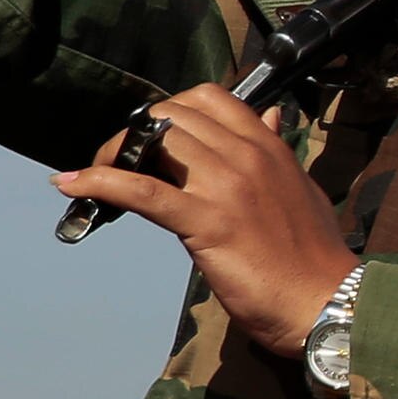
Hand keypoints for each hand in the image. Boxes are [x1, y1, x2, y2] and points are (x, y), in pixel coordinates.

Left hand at [55, 87, 355, 361]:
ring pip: (155, 142)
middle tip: (119, 162)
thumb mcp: (301, 187)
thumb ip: (278, 150)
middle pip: (172, 115)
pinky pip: (142, 191)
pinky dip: (98, 182)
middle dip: (135, 132)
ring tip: (95, 177)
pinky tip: (71, 185)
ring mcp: (227, 186)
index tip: (154, 138)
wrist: (326, 300)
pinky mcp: (207, 221)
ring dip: (112, 155)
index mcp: (269, 147)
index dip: (169, 111)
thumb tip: (269, 117)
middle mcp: (247, 156)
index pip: (209, 98)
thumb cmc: (313, 255)